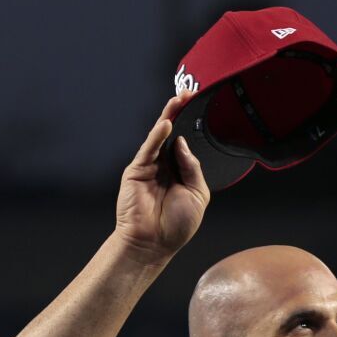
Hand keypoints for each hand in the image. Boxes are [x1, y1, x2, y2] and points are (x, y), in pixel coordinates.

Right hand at [114, 93, 210, 265]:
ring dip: (169, 116)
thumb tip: (183, 143)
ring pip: (159, 136)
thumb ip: (192, 167)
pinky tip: (166, 124)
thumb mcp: (197, 194)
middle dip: (180, 112)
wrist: (153, 244)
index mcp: (180, 171)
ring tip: (179, 99)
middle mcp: (164, 165)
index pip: (186, 141)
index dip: (192, 124)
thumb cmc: (175, 226)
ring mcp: (150, 166)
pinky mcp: (136, 170)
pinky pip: (148, 149)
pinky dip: (156, 136)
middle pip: (172, 133)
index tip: (200, 105)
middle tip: (189, 92)